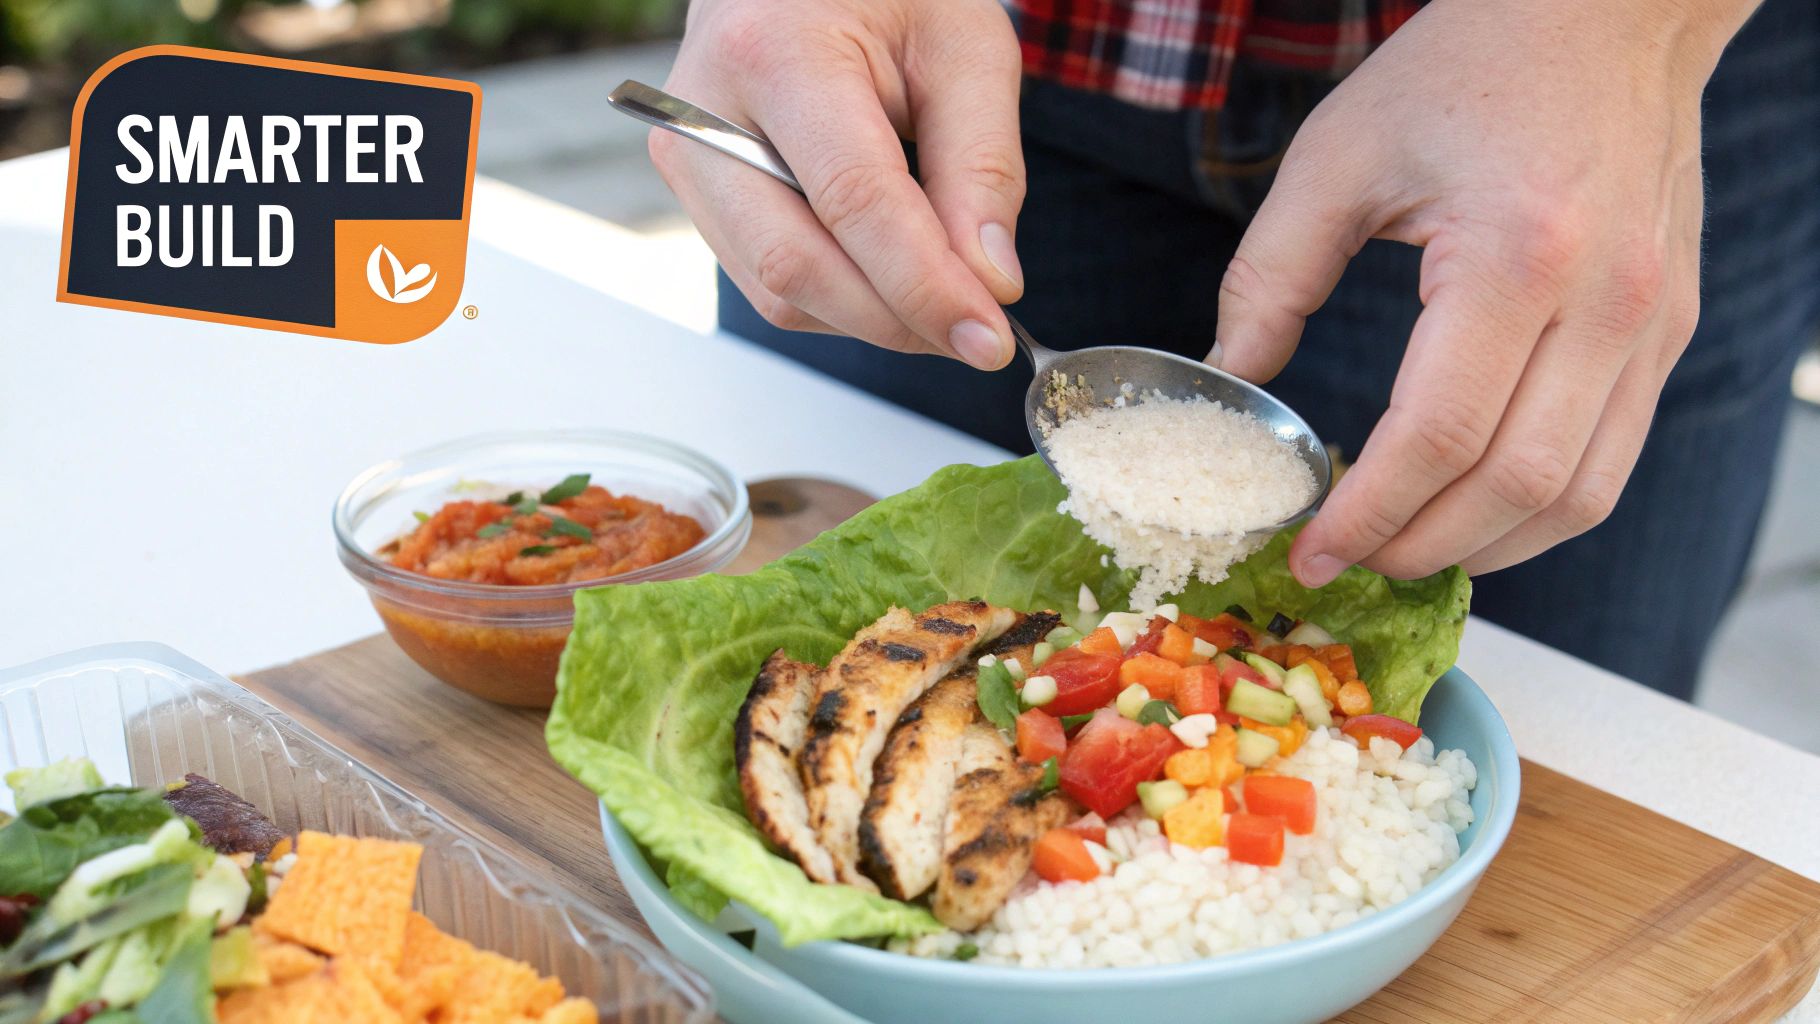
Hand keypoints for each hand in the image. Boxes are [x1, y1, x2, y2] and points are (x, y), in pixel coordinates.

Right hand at [652, 0, 1024, 368]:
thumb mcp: (966, 49)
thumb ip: (983, 167)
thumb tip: (989, 285)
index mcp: (774, 52)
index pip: (852, 201)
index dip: (924, 285)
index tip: (989, 338)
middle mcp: (704, 115)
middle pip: (797, 267)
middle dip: (898, 320)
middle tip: (979, 335)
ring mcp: (688, 161)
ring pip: (779, 293)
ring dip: (874, 318)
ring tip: (945, 295)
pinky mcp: (697, 198)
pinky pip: (770, 284)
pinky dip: (844, 301)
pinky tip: (894, 274)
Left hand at [1214, 0, 1755, 584]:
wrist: (1605, 12)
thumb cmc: (1469, 68)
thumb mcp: (1338, 158)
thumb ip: (1271, 276)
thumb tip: (1227, 376)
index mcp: (1516, 256)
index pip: (1440, 438)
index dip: (1367, 514)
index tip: (1310, 549)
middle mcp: (1604, 302)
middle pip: (1514, 488)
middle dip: (1418, 547)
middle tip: (1347, 562)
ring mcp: (1651, 321)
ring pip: (1580, 495)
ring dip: (1488, 549)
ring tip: (1404, 550)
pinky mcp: (1667, 329)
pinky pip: (1614, 458)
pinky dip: (1540, 508)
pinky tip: (1472, 510)